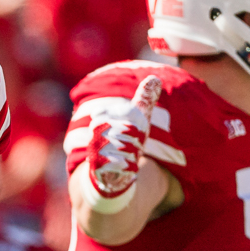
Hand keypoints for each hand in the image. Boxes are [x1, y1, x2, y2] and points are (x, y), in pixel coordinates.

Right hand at [85, 76, 161, 199]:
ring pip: (119, 145)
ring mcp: (94, 148)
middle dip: (135, 137)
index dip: (137, 120)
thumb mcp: (138, 120)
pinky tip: (128, 165)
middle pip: (124, 128)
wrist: (111, 171)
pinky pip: (111, 163)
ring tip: (132, 155)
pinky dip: (122, 164)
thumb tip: (155, 78)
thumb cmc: (126, 140)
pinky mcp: (96, 167)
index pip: (127, 112)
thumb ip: (144, 100)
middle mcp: (96, 131)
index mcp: (102, 116)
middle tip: (136, 144)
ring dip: (131, 151)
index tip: (138, 126)